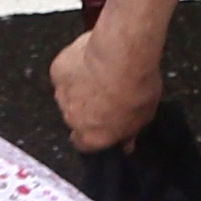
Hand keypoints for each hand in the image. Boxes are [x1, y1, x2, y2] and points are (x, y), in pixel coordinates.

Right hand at [52, 13, 166, 153]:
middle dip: (87, 108)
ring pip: (68, 95)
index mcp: (92, 137)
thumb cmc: (135, 87)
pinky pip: (65, 72)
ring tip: (101, 73)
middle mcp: (72, 119)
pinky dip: (74, 67)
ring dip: (80, 87)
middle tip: (107, 94)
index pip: (84, 144)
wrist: (121, 56)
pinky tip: (90, 59)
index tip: (104, 123)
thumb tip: (126, 144)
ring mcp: (61, 95)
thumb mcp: (143, 116)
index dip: (93, 133)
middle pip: (75, 118)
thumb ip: (129, 132)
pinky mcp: (57, 71)